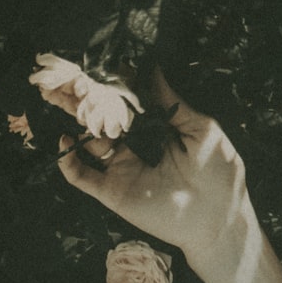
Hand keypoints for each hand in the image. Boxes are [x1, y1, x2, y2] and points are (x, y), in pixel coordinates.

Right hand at [58, 68, 254, 275]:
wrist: (219, 218)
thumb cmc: (219, 172)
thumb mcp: (202, 129)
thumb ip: (172, 103)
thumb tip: (153, 69)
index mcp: (157, 128)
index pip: (127, 102)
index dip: (111, 86)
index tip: (96, 64)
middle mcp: (136, 145)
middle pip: (103, 118)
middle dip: (84, 98)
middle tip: (64, 77)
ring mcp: (123, 167)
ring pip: (89, 141)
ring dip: (74, 121)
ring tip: (61, 98)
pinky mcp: (114, 191)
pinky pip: (84, 177)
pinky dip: (70, 161)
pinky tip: (66, 140)